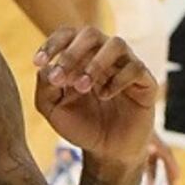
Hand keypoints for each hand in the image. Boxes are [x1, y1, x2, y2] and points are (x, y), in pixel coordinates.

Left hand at [31, 27, 164, 175]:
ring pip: (116, 44)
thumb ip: (45, 87)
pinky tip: (105, 96)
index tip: (38, 62)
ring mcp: (126, 66)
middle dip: (72, 53)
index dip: (52, 43)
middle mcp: (104, 56)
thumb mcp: (53, 110)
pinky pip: (135, 68)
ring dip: (95, 63)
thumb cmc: (81, 126)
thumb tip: (47, 67)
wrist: (108, 151)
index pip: (67, 35)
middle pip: (91, 33)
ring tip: (82, 87)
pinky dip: (117, 79)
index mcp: (81, 56)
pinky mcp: (145, 82)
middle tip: (61, 80)